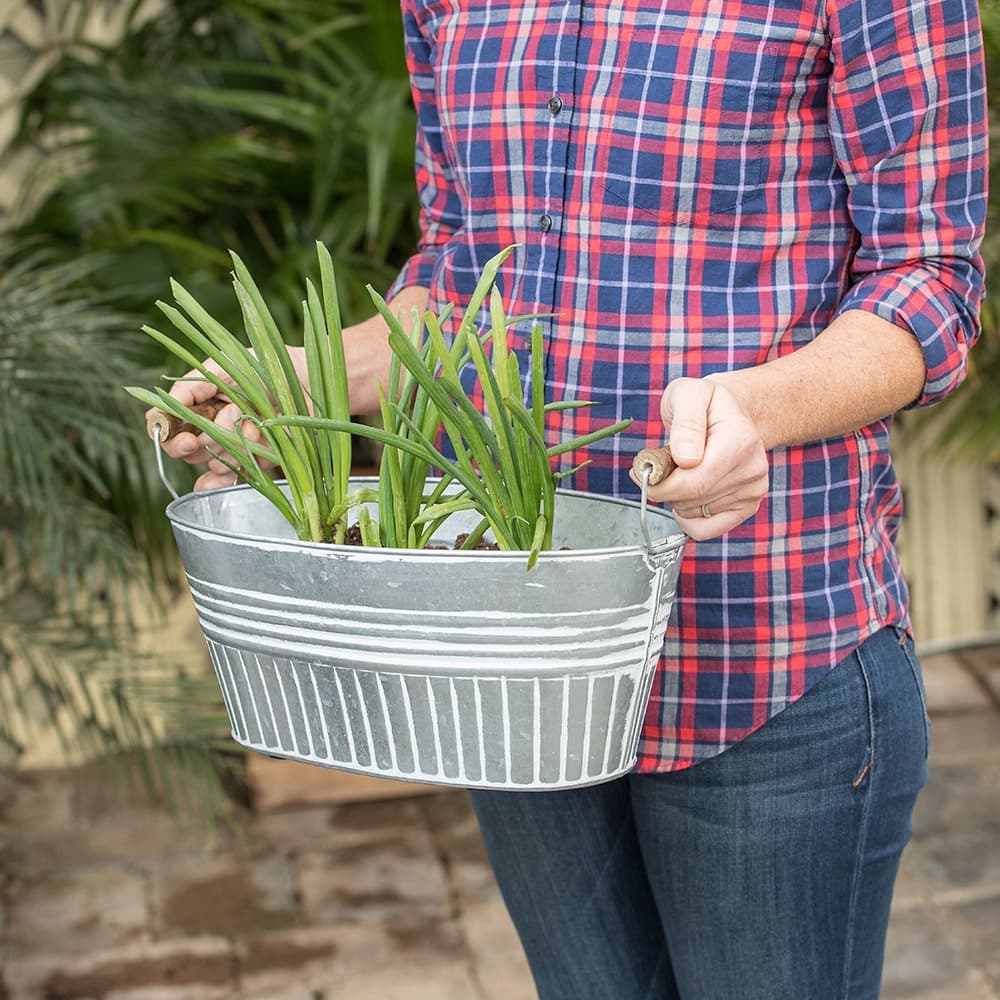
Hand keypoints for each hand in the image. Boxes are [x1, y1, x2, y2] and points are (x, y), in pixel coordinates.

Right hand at [149, 356, 279, 491]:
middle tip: (224, 422)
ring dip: (230, 445)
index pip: (166, 422)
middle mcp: (212, 424)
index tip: (185, 437)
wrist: (312, 380)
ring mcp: (233, 444)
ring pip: (211, 461)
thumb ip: (196, 382)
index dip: (166, 433)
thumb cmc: (271, 367)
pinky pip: (232, 477)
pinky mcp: (256, 461)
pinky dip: (224, 479)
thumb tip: (171, 402)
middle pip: (184, 449)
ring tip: (255, 425)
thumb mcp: (228, 365)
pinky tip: (226, 477)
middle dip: (199, 441)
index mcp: (201, 400)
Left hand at [633, 377, 768, 539]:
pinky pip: (706, 530)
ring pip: (694, 515)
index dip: (658, 483)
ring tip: (682, 471)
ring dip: (676, 498)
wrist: (735, 412)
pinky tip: (687, 495)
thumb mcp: (688, 394)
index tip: (643, 469)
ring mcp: (753, 490)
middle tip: (662, 465)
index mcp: (740, 440)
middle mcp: (752, 469)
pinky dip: (688, 518)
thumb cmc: (707, 403)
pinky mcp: (747, 506)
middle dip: (665, 488)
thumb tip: (686, 458)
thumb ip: (685, 423)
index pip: (692, 482)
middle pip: (690, 500)